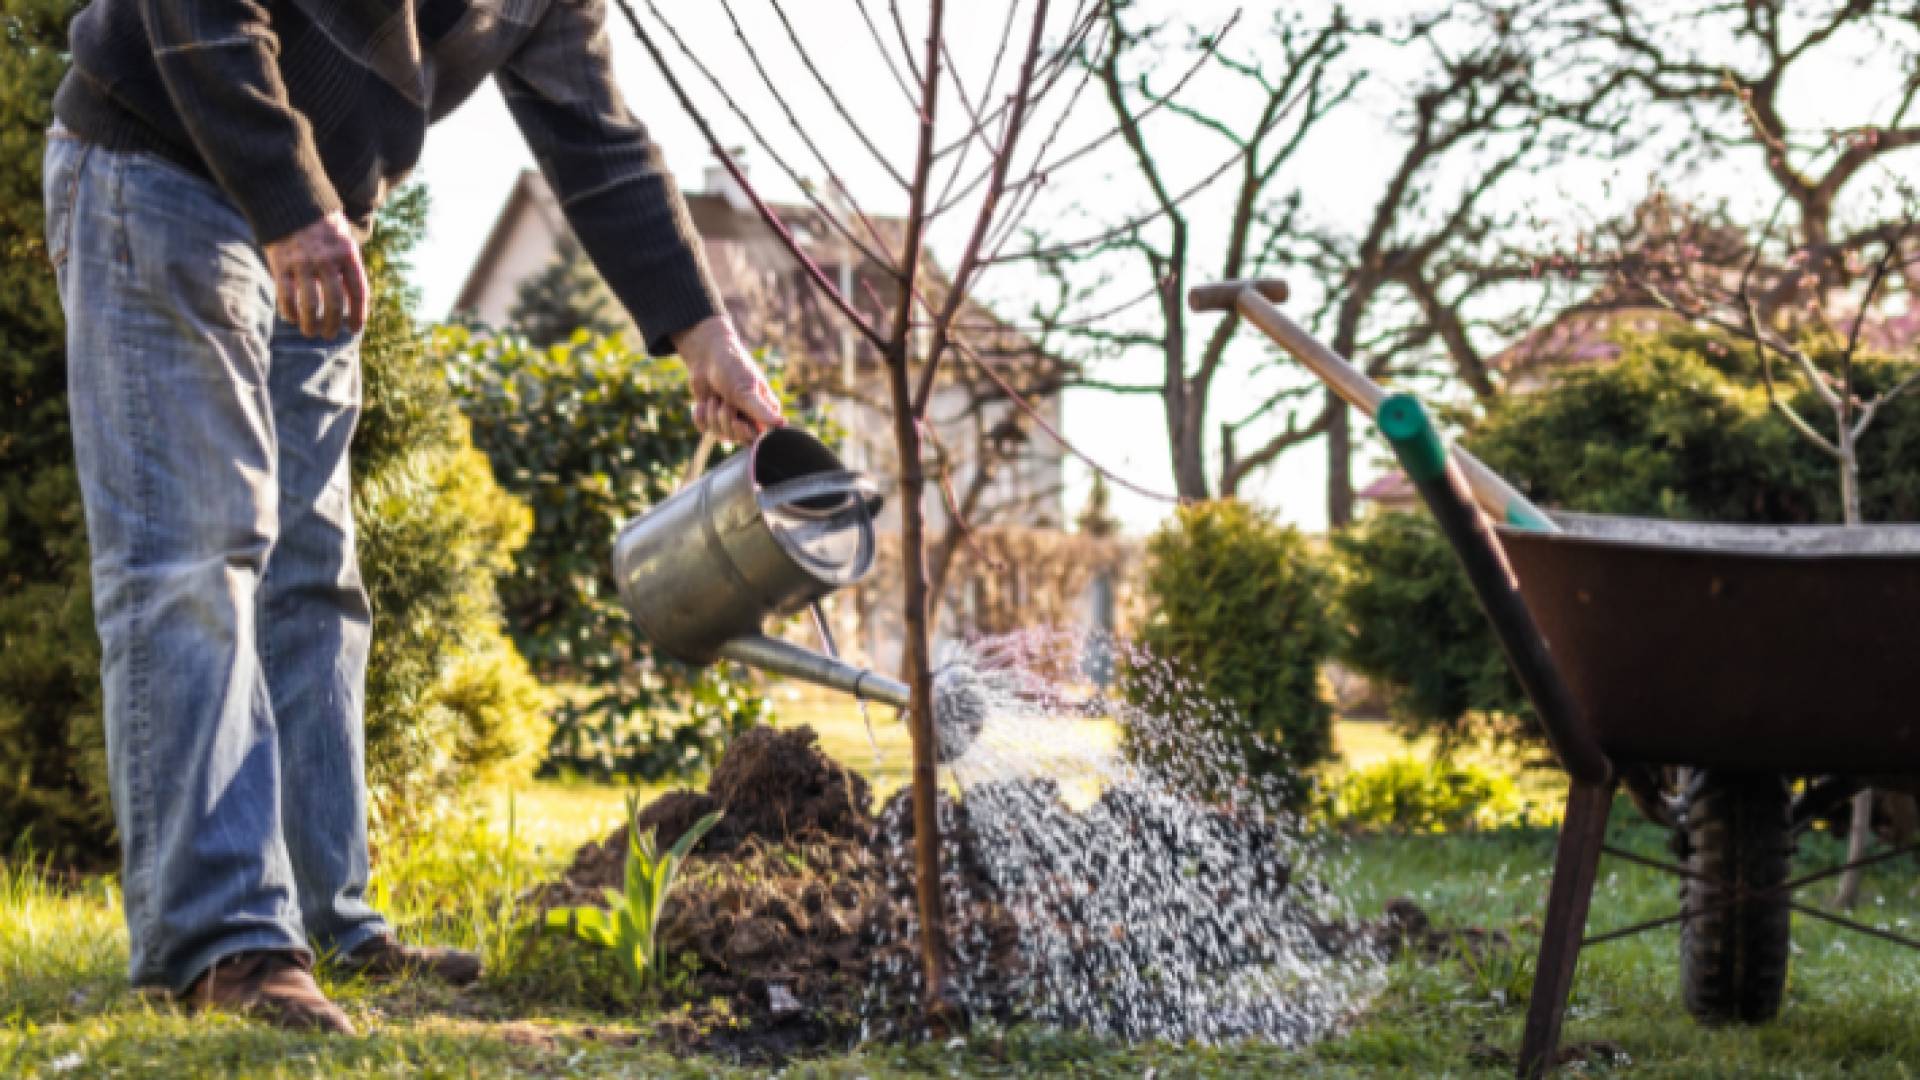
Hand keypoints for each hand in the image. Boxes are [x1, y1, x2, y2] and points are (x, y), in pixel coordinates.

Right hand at [263, 211, 368, 338]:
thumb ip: (347, 265)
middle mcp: (327, 259)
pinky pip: (286, 295)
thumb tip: (351, 300)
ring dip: (311, 324)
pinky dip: (289, 311)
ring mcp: (303, 262)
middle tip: (329, 335)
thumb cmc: (321, 224)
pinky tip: (292, 318)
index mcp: (347, 253)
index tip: (354, 330)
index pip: (358, 291)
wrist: (289, 200)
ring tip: (310, 332)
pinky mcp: (281, 263)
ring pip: (309, 304)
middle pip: (335, 302)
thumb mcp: (343, 238)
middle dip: (332, 324)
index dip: (358, 314)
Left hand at [674, 316, 784, 443]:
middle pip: (736, 437)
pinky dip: (700, 414)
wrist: (707, 356)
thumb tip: (782, 425)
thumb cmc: (733, 368)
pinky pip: (704, 429)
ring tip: (715, 395)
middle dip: (726, 417)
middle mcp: (749, 419)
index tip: (737, 421)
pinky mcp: (712, 418)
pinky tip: (704, 401)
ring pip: (719, 434)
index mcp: (764, 412)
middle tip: (725, 399)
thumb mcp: (747, 390)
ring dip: (712, 412)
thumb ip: (762, 411)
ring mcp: (730, 420)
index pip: (758, 438)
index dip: (745, 432)